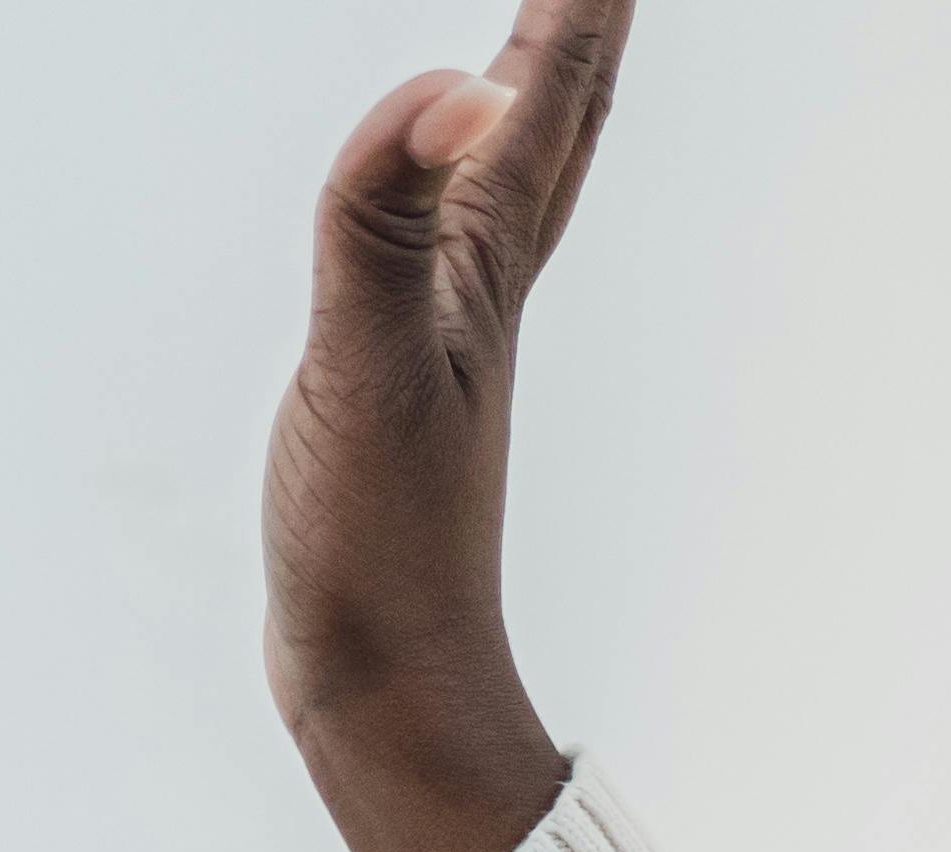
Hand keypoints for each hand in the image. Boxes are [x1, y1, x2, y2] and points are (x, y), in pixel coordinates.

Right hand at [262, 2, 632, 851]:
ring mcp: (451, 327)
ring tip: (555, 22)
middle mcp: (484, 283)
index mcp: (482, 268)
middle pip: (561, 122)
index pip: (544, 97)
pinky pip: (454, 231)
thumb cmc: (378, 544)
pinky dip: (467, 172)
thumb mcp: (367, 363)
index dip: (576, 3)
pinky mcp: (410, 370)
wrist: (388, 684)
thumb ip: (390, 220)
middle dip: (583, 23)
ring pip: (520, 175)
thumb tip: (467, 93)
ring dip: (546, 87)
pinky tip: (455, 175)